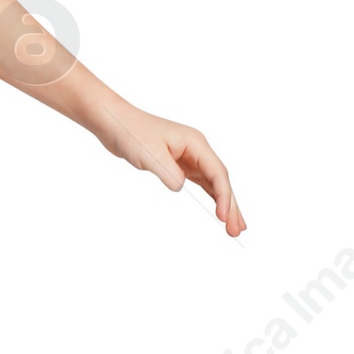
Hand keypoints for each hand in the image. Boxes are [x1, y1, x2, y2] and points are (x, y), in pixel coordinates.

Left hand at [89, 101, 245, 236]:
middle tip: (237, 230)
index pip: (217, 173)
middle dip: (231, 205)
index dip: (224, 196)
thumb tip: (180, 187)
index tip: (223, 217)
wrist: (115, 122)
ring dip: (224, 204)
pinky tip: (218, 209)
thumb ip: (168, 172)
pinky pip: (201, 183)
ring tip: (233, 227)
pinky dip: (211, 196)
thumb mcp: (150, 155)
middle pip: (220, 180)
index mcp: (195, 143)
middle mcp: (197, 149)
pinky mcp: (179, 164)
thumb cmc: (131, 132)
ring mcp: (190, 157)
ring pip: (213, 183)